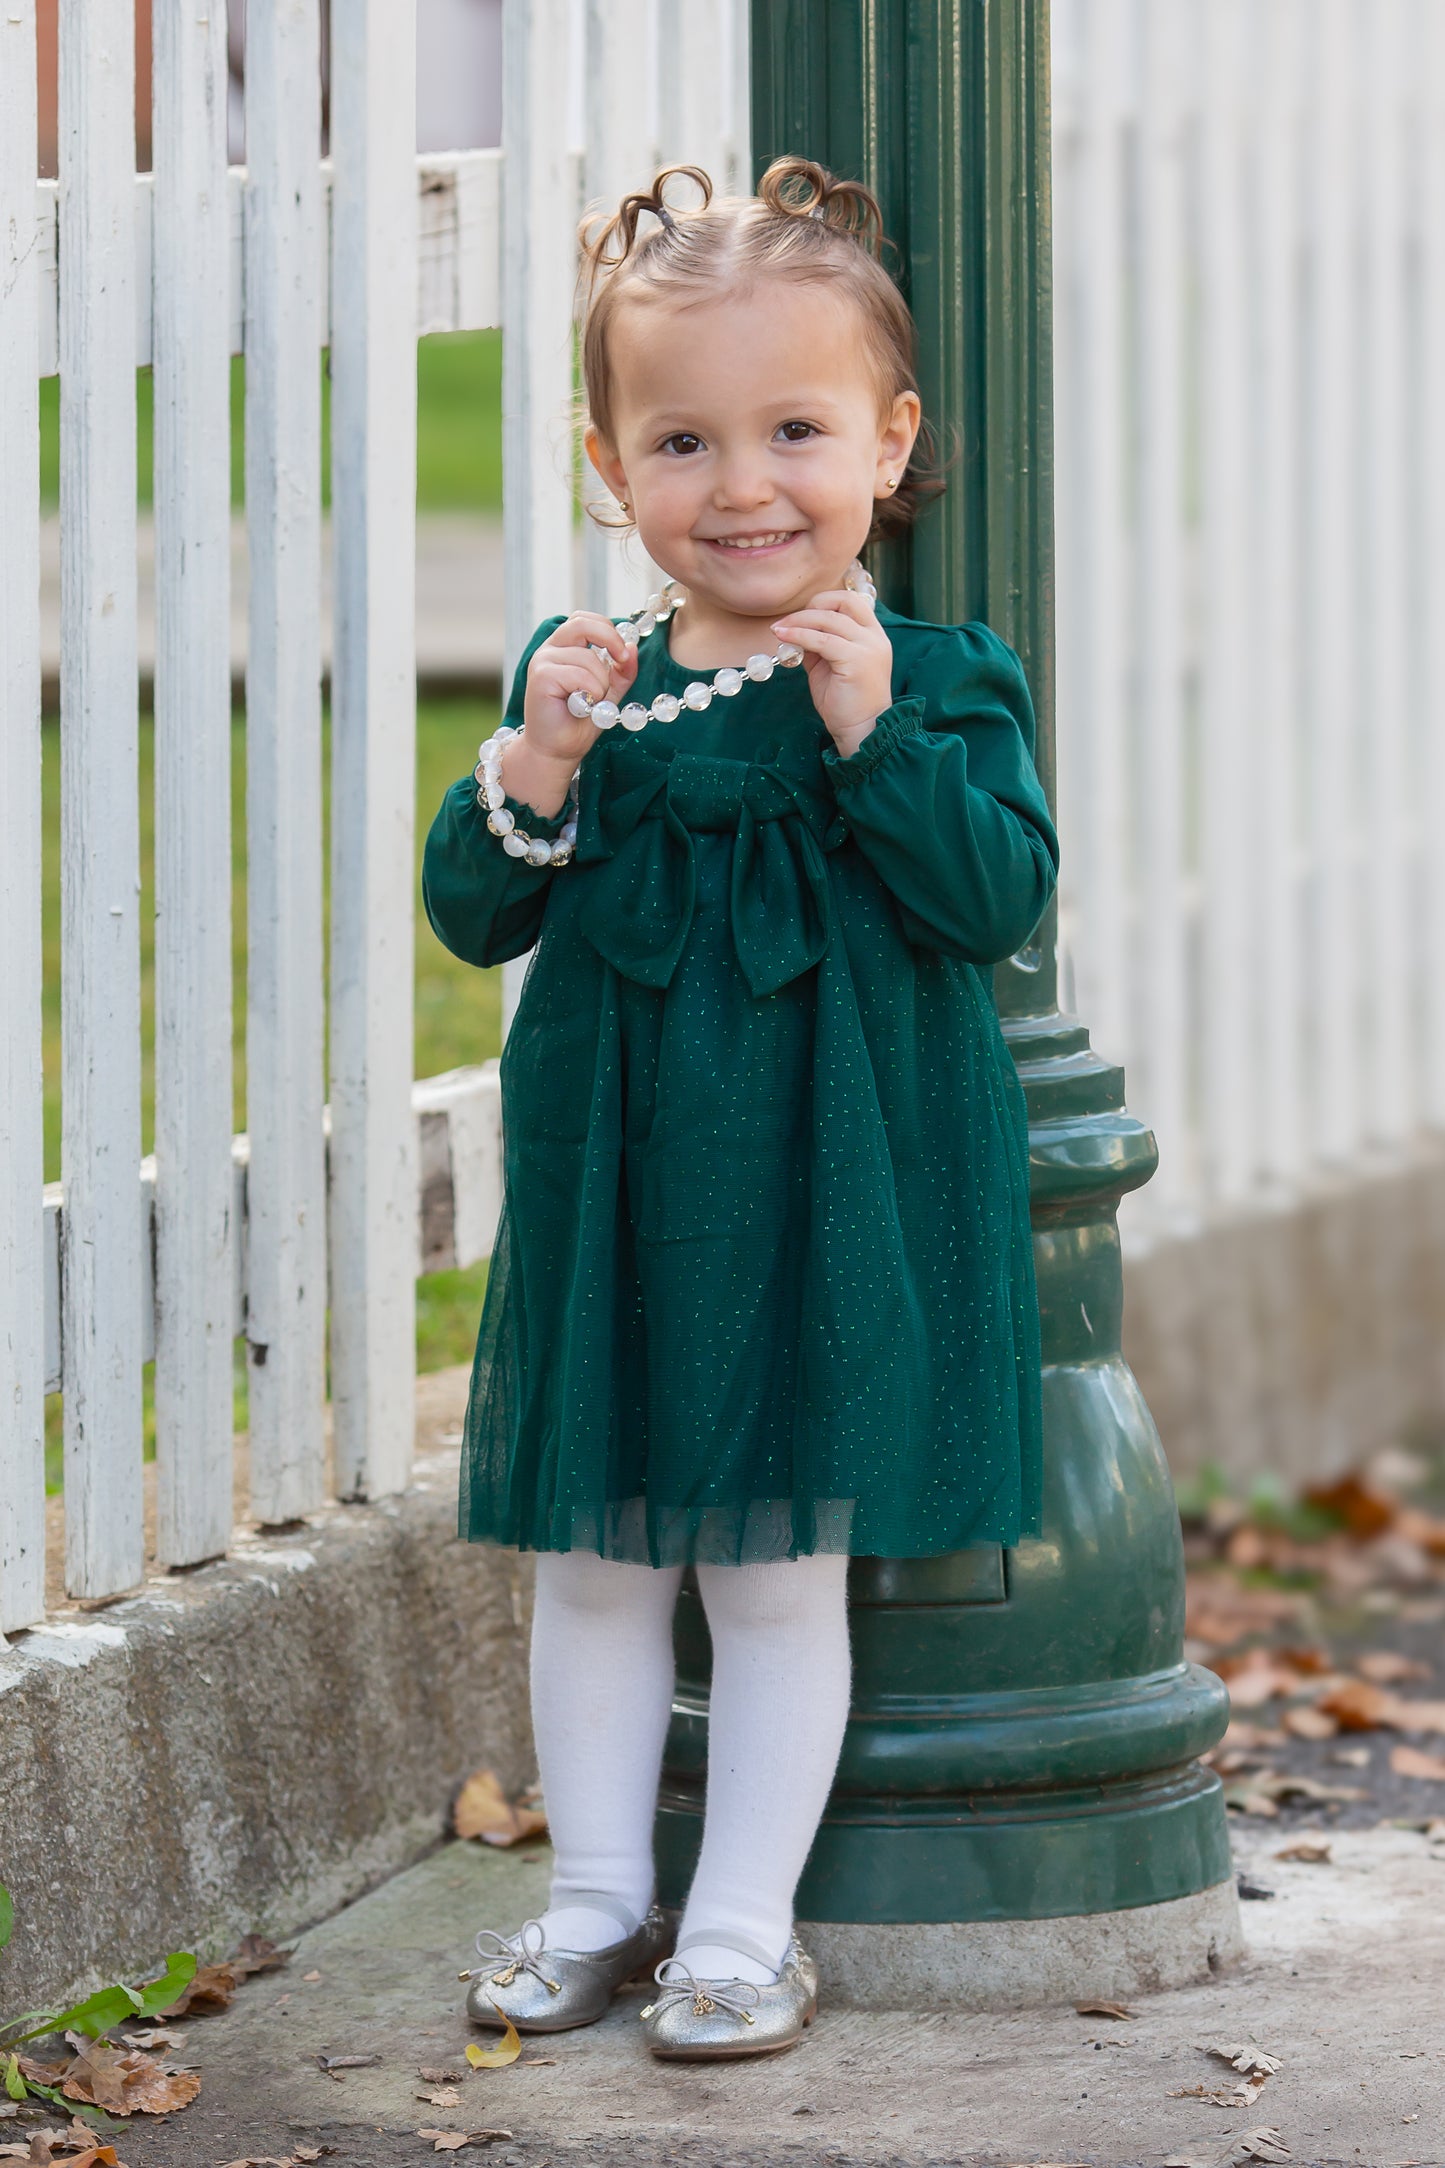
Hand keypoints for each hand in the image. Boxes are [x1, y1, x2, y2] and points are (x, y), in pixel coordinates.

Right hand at [509, 613, 639, 814]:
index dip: (608, 630)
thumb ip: (620, 672)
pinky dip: (590, 692)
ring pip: (589, 658)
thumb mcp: (608, 693)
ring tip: (589, 704)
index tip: (624, 654)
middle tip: (622, 661)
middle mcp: (550, 649)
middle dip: (610, 640)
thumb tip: (633, 647)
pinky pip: (580, 674)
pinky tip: (580, 707)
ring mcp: (543, 661)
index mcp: (563, 647)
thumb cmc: (578, 723)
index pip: (585, 620)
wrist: (557, 750)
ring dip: (600, 685)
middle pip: (583, 623)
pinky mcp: (541, 676)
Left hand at [770, 587, 891, 754]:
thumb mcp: (830, 665)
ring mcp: (868, 647)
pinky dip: (798, 635)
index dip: (823, 602)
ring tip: (778, 630)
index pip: (850, 601)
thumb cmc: (845, 702)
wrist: (862, 731)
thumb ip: (819, 644)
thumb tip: (795, 629)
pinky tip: (783, 638)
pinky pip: (821, 639)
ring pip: (828, 619)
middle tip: (788, 621)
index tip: (801, 617)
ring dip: (798, 621)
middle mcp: (875, 637)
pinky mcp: (856, 660)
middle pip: (842, 601)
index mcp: (873, 635)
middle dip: (812, 605)